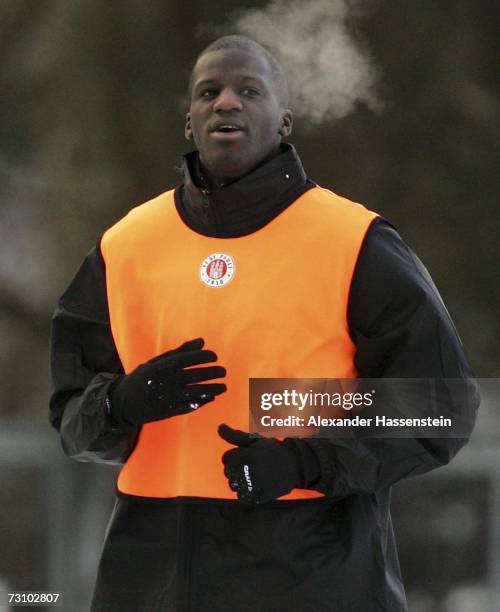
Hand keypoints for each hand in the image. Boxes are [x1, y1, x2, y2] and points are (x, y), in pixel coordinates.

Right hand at [109, 338, 226, 425]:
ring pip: (194, 392)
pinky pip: (189, 406)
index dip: (203, 357)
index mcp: (162, 367)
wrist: (124, 402)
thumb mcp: (157, 361)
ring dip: (212, 389)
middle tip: (223, 371)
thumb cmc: (144, 377)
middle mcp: (165, 381)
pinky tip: (212, 397)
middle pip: (194, 376)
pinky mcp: (168, 412)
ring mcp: (167, 398)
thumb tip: (202, 341)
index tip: (214, 356)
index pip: (187, 359)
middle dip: (212, 373)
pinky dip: (202, 402)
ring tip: (224, 386)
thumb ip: (180, 351)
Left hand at [218, 424, 305, 503]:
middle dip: (237, 468)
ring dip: (241, 481)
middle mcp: (247, 471)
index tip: (247, 455)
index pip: (226, 459)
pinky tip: (256, 484)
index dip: (235, 456)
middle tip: (252, 465)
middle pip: (228, 473)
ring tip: (254, 475)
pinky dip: (247, 492)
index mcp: (244, 456)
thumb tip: (219, 427)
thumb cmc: (271, 450)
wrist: (294, 465)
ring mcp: (252, 485)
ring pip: (234, 485)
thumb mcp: (253, 440)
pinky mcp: (258, 496)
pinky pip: (242, 497)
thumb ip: (234, 435)